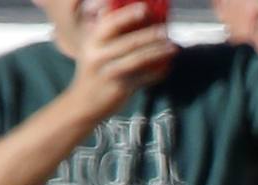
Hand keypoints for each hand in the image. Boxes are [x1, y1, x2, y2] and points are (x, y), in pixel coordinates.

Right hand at [68, 1, 175, 117]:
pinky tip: (168, 67)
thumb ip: (105, 33)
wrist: (84, 103)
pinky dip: (158, 73)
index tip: (145, 8)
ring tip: (173, 47)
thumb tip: (117, 8)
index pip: (110, 23)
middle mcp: (98, 56)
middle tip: (166, 30)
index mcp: (92, 42)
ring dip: (158, 52)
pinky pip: (144, 79)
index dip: (128, 15)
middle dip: (150, 35)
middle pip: (129, 42)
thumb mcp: (93, 49)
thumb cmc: (93, 71)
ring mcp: (110, 73)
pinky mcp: (120, 89)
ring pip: (138, 60)